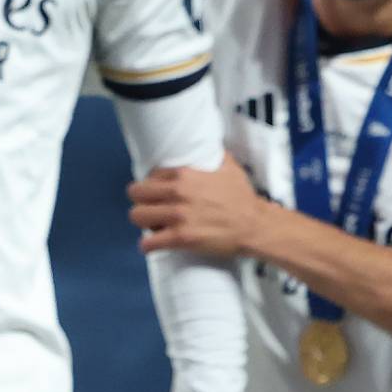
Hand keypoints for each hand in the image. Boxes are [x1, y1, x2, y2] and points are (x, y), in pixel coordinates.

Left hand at [129, 154, 266, 257]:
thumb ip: (213, 155)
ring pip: (137, 216)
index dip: (152, 186)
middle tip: (150, 209)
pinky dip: (147, 246)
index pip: (150, 176)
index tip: (158, 194)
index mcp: (184, 175)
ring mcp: (178, 216)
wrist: (256, 226)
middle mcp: (177, 193)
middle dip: (141, 201)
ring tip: (153, 226)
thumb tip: (207, 146)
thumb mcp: (229, 167)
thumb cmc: (243, 197)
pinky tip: (152, 245)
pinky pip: (150, 242)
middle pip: (135, 193)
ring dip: (143, 222)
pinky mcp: (181, 238)